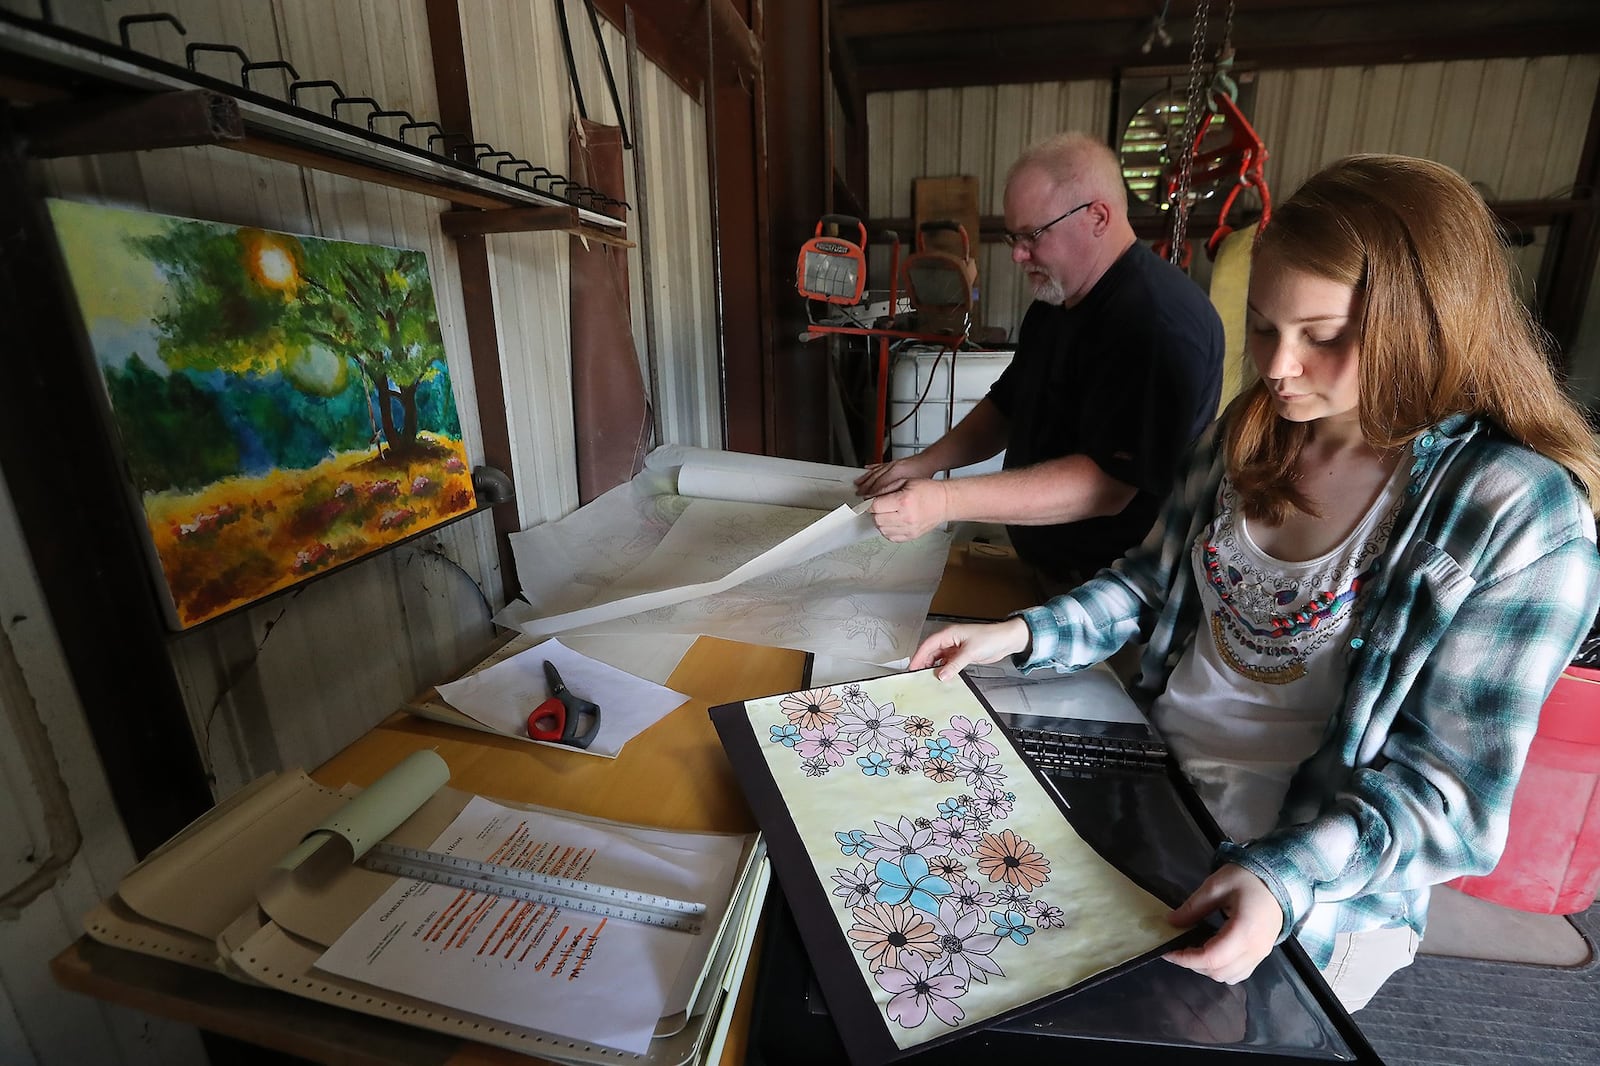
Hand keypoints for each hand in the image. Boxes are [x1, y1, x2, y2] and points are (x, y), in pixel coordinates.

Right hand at [855, 455, 932, 497]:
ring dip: (865, 478)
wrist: (928, 460)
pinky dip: (871, 469)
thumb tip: (890, 501)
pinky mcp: (892, 462)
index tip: (865, 499)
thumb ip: (900, 492)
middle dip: (865, 487)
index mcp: (897, 473)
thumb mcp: (914, 485)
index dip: (872, 493)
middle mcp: (892, 467)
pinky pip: (878, 465)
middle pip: (874, 478)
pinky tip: (866, 469)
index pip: (880, 485)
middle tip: (858, 494)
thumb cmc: (924, 473)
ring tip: (858, 484)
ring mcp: (891, 464)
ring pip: (874, 471)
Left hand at [868, 480, 949, 540]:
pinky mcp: (911, 536)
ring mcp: (909, 529)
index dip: (869, 503)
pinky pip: (891, 537)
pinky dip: (887, 530)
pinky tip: (892, 522)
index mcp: (904, 501)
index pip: (876, 506)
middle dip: (875, 512)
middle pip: (877, 519)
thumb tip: (868, 497)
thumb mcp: (905, 481)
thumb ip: (885, 489)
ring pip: (882, 530)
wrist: (945, 502)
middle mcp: (906, 517)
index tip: (869, 501)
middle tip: (880, 506)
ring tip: (888, 513)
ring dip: (880, 522)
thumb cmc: (928, 490)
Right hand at [909, 618, 1030, 680]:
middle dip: (924, 663)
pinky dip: (944, 670)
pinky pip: (948, 663)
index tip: (913, 668)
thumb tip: (941, 675)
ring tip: (929, 679)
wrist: (1006, 640)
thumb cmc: (990, 638)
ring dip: (934, 668)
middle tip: (919, 676)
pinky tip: (943, 677)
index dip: (919, 656)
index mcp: (949, 634)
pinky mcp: (961, 655)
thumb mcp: (970, 652)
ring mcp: (955, 648)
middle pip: (931, 652)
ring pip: (939, 659)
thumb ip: (954, 665)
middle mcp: (950, 640)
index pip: (928, 645)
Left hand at [1163, 864, 1283, 985]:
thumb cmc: (1248, 879)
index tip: (1168, 951)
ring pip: (1229, 976)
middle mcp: (1255, 950)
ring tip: (1193, 948)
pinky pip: (1239, 972)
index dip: (1186, 959)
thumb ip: (1193, 907)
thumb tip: (1172, 922)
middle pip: (1219, 972)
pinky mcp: (1262, 954)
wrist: (1279, 880)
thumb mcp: (1216, 886)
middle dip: (1194, 964)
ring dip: (1207, 968)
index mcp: (1244, 933)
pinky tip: (1211, 951)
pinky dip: (1221, 968)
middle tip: (1178, 946)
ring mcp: (1261, 955)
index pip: (1211, 959)